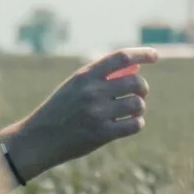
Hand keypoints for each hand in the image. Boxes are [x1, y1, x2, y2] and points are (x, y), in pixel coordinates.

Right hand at [5, 49, 156, 180]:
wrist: (38, 139)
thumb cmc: (59, 111)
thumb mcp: (73, 87)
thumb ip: (99, 77)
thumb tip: (136, 69)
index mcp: (85, 75)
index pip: (121, 57)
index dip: (142, 54)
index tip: (155, 56)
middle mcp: (92, 91)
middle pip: (135, 81)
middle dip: (143, 88)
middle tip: (139, 94)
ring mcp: (97, 113)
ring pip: (137, 104)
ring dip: (139, 108)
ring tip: (132, 111)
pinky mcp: (101, 134)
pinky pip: (134, 125)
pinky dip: (136, 123)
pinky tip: (130, 124)